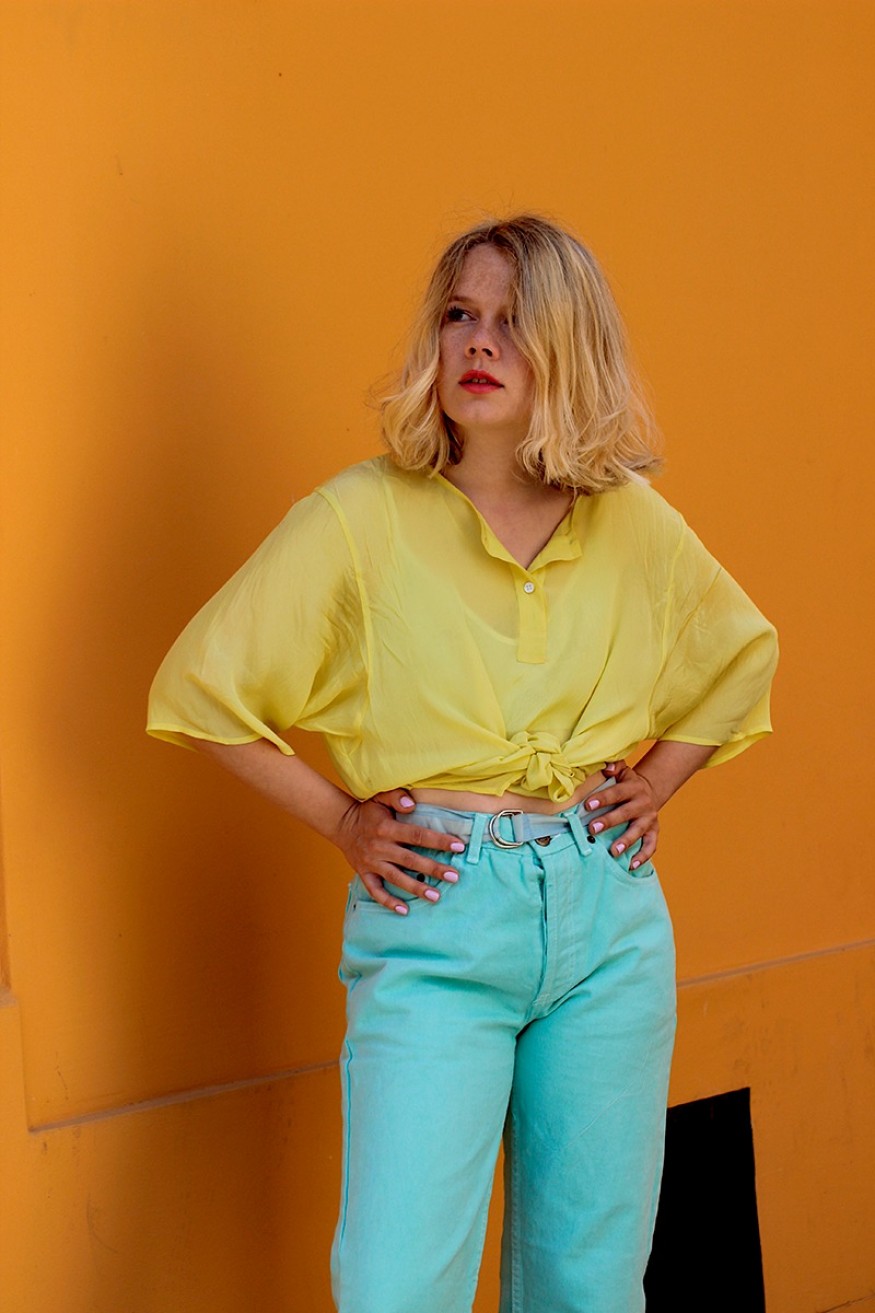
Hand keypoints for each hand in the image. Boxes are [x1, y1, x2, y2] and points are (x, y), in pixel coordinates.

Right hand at [333, 787, 465, 914]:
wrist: (342, 825)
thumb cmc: (368, 812)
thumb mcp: (380, 797)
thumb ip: (397, 797)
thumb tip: (412, 805)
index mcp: (387, 828)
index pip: (417, 835)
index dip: (438, 840)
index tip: (458, 846)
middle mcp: (380, 847)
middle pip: (410, 860)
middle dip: (433, 869)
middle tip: (454, 876)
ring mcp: (372, 863)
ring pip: (396, 878)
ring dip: (416, 888)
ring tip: (436, 897)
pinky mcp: (364, 874)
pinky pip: (376, 891)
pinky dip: (388, 902)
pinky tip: (404, 910)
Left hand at [583, 761, 658, 869]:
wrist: (650, 790)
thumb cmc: (627, 782)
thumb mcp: (623, 771)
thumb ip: (614, 766)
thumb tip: (606, 766)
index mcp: (633, 787)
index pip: (616, 793)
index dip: (602, 798)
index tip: (587, 805)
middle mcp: (643, 803)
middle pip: (625, 813)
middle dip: (609, 821)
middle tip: (592, 829)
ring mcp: (649, 819)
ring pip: (638, 831)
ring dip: (626, 842)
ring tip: (613, 852)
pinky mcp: (654, 831)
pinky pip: (650, 846)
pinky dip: (642, 857)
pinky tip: (631, 865)